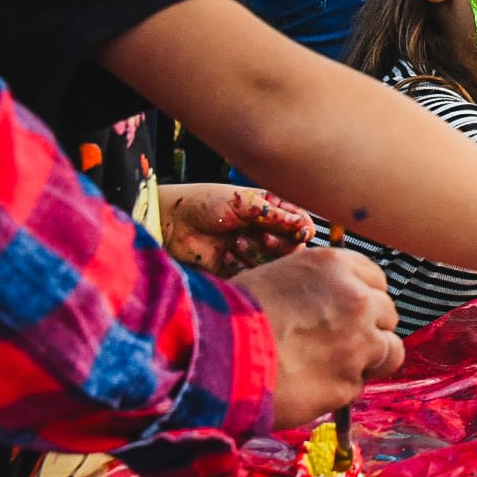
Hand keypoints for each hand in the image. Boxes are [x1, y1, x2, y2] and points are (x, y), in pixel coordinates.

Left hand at [160, 183, 315, 275]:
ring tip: (234, 242)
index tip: (301, 233)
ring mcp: (250, 248)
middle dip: (280, 244)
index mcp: (267, 209)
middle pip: (291, 246)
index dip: (302, 229)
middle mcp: (262, 229)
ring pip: (273, 262)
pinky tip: (226, 254)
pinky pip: (254, 274)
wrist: (171, 222)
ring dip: (256, 253)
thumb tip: (304, 225)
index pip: (298, 222)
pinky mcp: (236, 267)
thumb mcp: (243, 203)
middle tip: (263, 238)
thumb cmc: (204, 202)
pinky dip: (243, 265)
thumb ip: (274, 214)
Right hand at [233, 248, 403, 430]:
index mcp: (336, 266)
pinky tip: (311, 387)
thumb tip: (325, 305)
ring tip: (333, 367)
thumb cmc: (231, 315)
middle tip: (340, 343)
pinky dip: (342, 389)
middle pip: (388, 314)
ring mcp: (360, 344)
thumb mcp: (277, 278)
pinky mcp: (349, 384)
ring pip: (389, 352)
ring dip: (369, 360)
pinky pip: (358, 386)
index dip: (362, 298)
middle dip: (370, 329)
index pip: (375, 279)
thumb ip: (315, 289)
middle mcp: (357, 300)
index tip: (348, 312)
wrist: (217, 357)